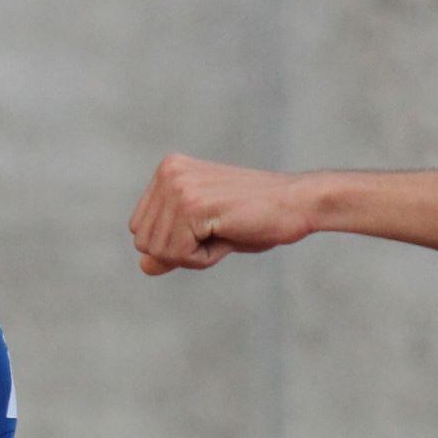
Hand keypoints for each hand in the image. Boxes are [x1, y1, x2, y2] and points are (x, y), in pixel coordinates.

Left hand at [129, 154, 313, 273]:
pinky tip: (229, 232)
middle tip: (219, 230)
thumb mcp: (205, 235)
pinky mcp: (193, 205)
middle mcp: (169, 173)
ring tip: (225, 229)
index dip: (174, 243)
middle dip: (181, 251)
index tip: (209, 226)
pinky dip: (204, 258)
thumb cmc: (256, 218)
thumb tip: (143, 266)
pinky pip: (180, 254)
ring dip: (195, 255)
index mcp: (168, 170)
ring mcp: (179, 187)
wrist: (297, 204)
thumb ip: (171, 247)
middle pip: (144, 242)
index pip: (140, 229)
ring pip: (159, 251)